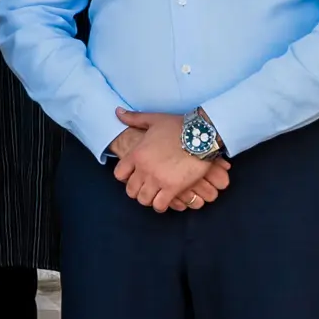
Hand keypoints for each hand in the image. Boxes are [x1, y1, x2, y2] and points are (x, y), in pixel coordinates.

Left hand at [106, 112, 229, 214]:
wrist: (201, 135)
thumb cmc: (178, 126)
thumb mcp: (153, 119)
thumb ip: (134, 118)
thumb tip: (117, 112)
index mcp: (137, 154)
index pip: (119, 174)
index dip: (125, 177)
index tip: (133, 176)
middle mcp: (144, 169)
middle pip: (130, 190)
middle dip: (137, 191)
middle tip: (146, 188)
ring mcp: (157, 179)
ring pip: (143, 200)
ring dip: (148, 199)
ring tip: (155, 195)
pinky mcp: (173, 188)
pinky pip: (160, 205)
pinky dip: (161, 205)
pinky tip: (166, 200)